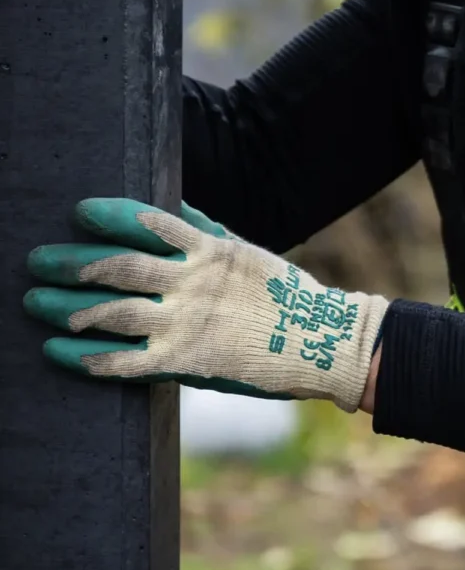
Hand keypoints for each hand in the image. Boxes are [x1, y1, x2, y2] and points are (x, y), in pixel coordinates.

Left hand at [24, 198, 388, 413]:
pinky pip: (124, 361)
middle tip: (37, 260)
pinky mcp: (186, 363)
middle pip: (117, 267)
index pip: (146, 223)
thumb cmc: (284, 296)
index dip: (108, 215)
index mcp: (208, 251)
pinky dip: (86, 356)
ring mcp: (187, 324)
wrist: (322, 343)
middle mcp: (193, 284)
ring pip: (112, 312)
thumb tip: (171, 206)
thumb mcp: (245, 252)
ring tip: (36, 302)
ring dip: (67, 307)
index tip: (78, 212)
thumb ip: (204, 230)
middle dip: (70, 263)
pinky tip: (57, 351)